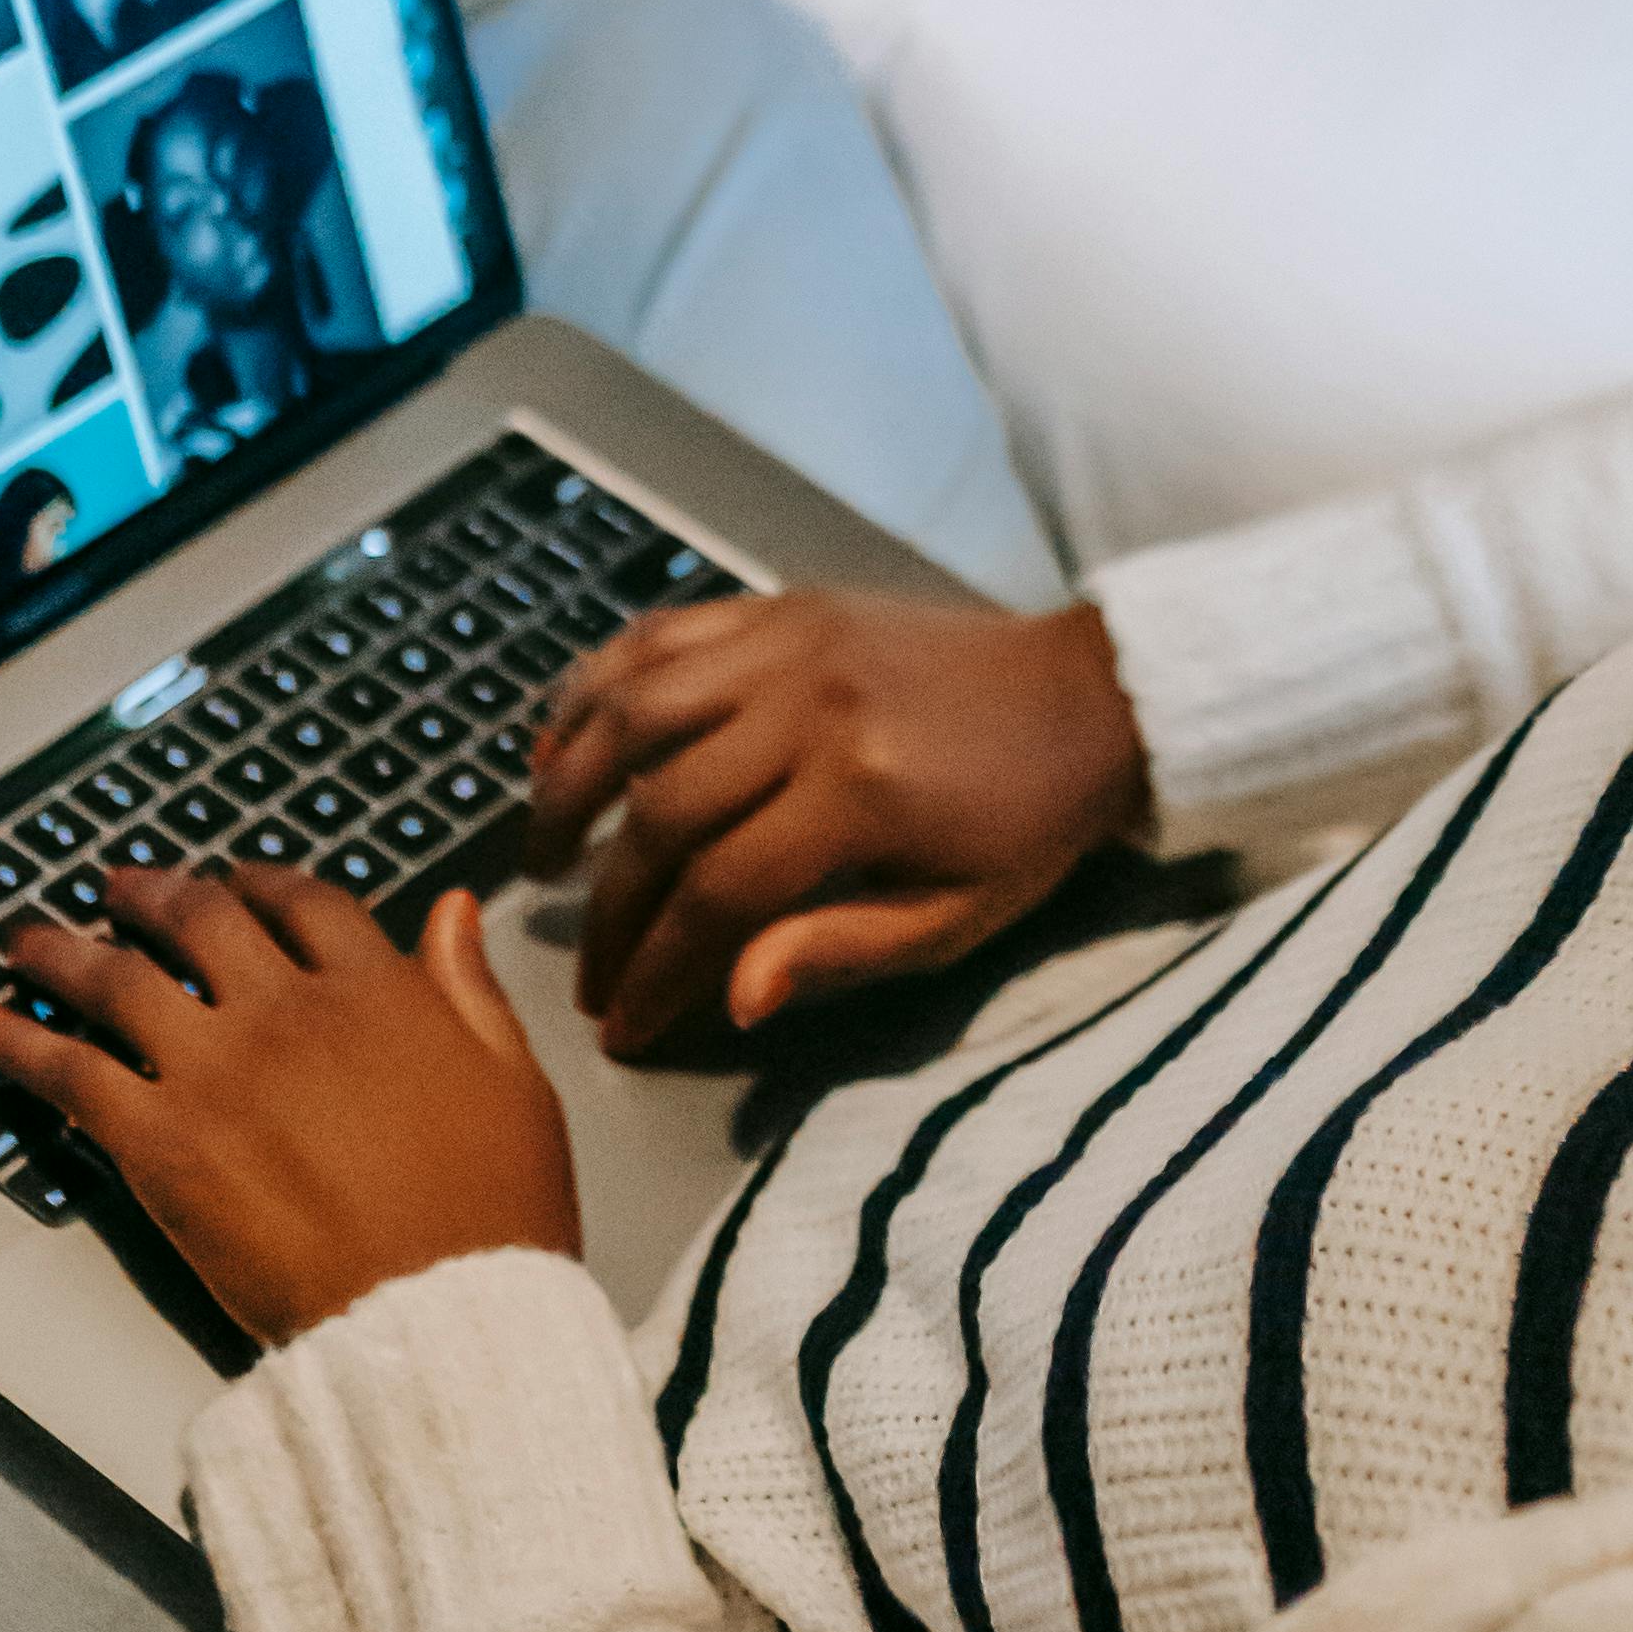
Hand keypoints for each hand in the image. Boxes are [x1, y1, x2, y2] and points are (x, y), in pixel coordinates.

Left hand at [0, 863, 577, 1341]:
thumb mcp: (514, 1082)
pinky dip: (21, 1045)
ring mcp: (218, 1072)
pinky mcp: (162, 1144)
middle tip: (116, 892)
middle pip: (198, 921)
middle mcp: (289, 1012)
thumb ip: (470, 989)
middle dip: (149, 896)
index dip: (258, 884)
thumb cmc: (491, 1217)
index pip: (303, 904)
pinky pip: (72, 1073)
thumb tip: (453, 909)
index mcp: (379, 992)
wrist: (441, 1317)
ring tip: (28, 943)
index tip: (233, 881)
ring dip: (63, 953)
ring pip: (118, 982)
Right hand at [523, 590, 1150, 1056]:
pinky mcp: (781, 607)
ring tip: (544, 856)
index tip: (621, 1024)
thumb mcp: (957, 916)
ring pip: (633, 709)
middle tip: (584, 968)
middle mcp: (812, 705)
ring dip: (568, 785)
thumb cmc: (1027, 823)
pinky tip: (563, 745)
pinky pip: (658, 638)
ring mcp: (789, 642)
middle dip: (606, 906)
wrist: (1088, 693)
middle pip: (660, 810)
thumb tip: (730, 999)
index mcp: (863, 792)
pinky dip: (595, 689)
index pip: (718, 894)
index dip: (656, 970)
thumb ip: (841, 951)